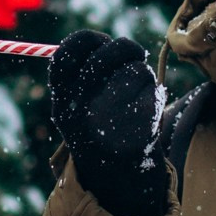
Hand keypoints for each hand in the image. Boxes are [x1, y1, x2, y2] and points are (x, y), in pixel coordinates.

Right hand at [48, 31, 168, 215]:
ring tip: (135, 93)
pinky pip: (153, 89)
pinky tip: (145, 110)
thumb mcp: (75, 106)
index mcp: (62, 102)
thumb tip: (102, 41)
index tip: (100, 42)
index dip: (88, 39)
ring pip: (137, 69)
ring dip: (141, 73)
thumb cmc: (96, 129)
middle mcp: (82, 110)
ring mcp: (112, 118)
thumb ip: (81, 74)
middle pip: (109, 53)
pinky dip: (153, 93)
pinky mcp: (141, 126)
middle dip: (124, 48)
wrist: (116, 176)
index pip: (68, 53)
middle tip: (132, 54)